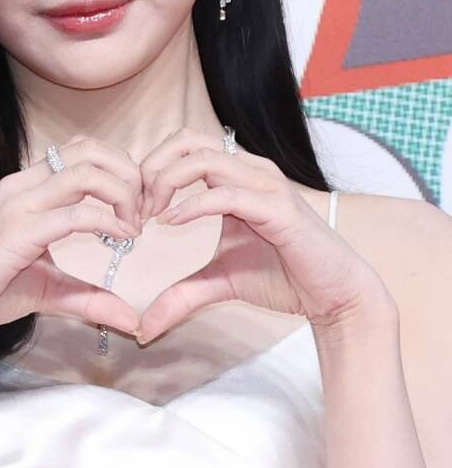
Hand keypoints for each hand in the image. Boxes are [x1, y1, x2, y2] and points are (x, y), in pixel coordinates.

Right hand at [0, 136, 143, 350]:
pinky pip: (74, 214)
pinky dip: (108, 222)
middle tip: (144, 211)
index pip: (82, 151)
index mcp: (25, 188)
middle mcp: (21, 186)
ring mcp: (17, 205)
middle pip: (90, 149)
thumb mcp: (45, 288)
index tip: (138, 208)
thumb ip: (86, 296)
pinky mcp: (16, 232)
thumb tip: (130, 318)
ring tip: (134, 225)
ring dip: (122, 192)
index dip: (119, 170)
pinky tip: (122, 240)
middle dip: (129, 174)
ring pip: (85, 170)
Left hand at [133, 126, 394, 344]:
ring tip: (149, 216)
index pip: (182, 146)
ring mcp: (265, 185)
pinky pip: (226, 195)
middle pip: (187, 139)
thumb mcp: (219, 282)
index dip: (150, 169)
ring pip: (204, 158)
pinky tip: (169, 224)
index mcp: (235, 175)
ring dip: (166, 182)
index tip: (132, 208)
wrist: (335, 294)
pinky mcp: (278, 209)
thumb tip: (144, 328)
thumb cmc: (283, 276)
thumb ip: (182, 294)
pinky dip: (191, 206)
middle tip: (134, 207)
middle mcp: (249, 170)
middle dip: (151, 167)